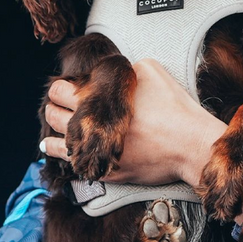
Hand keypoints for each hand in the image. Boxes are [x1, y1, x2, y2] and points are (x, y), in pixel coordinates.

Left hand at [42, 59, 225, 186]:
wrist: (190, 143)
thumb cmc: (174, 107)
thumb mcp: (150, 71)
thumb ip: (124, 69)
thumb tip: (114, 74)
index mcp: (100, 99)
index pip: (61, 91)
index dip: (58, 89)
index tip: (62, 89)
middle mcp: (93, 126)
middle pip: (55, 116)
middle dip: (51, 109)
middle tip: (53, 107)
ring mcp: (98, 150)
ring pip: (58, 144)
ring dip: (52, 136)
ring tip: (51, 133)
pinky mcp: (108, 172)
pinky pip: (74, 166)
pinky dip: (64, 157)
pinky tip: (58, 152)